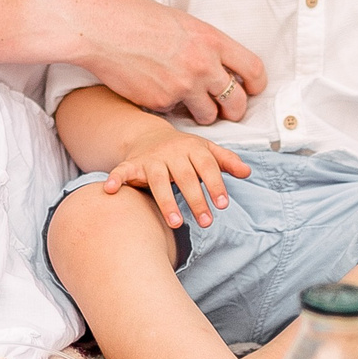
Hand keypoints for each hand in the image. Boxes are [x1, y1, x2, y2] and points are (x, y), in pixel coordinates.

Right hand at [73, 0, 265, 124]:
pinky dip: (170, 107)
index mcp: (211, 40)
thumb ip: (201, 41)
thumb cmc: (133, 15)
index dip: (256, 84)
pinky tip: (156, 90)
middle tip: (227, 110)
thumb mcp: (179, 19)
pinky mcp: (160, 102)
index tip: (252, 88)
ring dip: (203, 114)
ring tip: (191, 104)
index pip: (253, 69)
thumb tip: (212, 55)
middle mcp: (203, 66)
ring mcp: (182, 87)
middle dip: (235, 109)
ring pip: (208, 116)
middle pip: (237, 101)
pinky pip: (175, 112)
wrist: (100, 28)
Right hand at [104, 128, 253, 227]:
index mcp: (193, 148)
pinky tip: (109, 190)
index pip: (207, 166)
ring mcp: (150, 159)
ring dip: (166, 201)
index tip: (222, 205)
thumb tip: (248, 172)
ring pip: (157, 179)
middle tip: (206, 222)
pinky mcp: (131, 164)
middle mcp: (171, 152)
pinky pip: (121, 171)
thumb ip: (226, 161)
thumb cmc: (184, 149)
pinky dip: (115, 179)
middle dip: (195, 199)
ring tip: (175, 224)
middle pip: (185, 176)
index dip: (215, 184)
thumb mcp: (206, 150)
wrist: (148, 134)